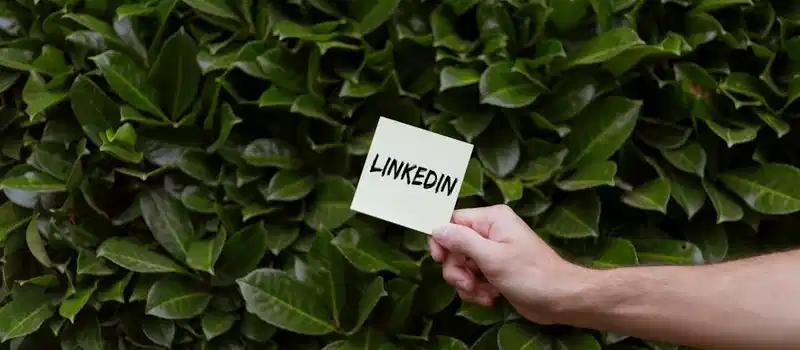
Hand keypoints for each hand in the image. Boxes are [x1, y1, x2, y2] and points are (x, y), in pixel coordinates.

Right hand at [428, 204, 593, 324]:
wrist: (560, 299)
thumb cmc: (530, 275)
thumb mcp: (492, 257)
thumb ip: (462, 241)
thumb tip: (436, 228)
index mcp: (491, 219)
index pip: (452, 220)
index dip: (442, 239)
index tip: (439, 259)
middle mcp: (490, 232)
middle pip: (454, 246)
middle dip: (457, 269)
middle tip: (468, 283)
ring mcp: (493, 252)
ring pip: (462, 265)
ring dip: (467, 283)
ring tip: (483, 293)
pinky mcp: (495, 271)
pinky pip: (473, 277)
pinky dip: (477, 290)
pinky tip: (490, 297)